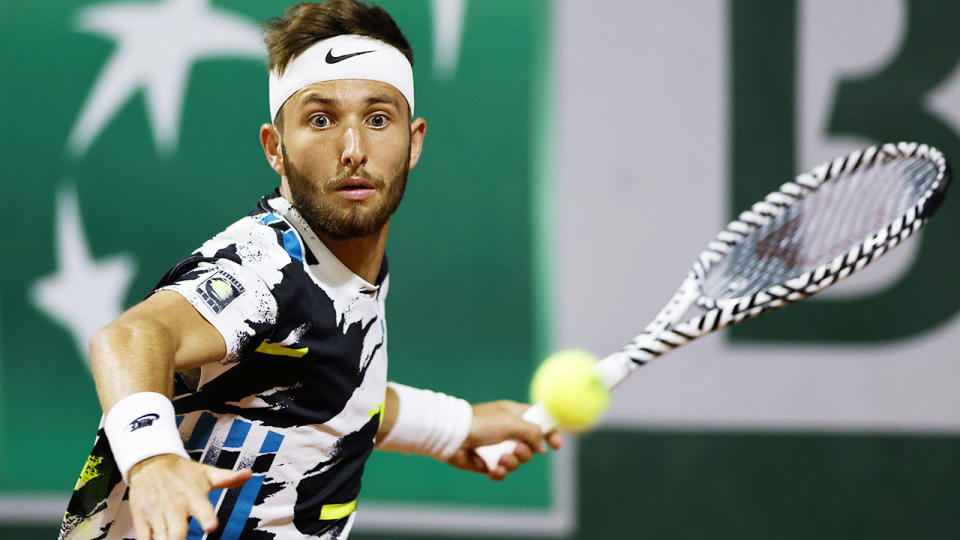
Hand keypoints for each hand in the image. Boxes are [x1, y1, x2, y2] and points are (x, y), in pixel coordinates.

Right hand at [127, 454, 251, 538]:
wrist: (150, 462)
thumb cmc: (182, 472)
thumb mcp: (207, 473)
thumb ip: (228, 478)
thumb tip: (249, 473)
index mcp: (193, 496)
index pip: (202, 509)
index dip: (207, 518)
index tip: (211, 527)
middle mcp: (174, 507)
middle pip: (176, 532)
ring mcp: (156, 514)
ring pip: (159, 538)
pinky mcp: (141, 519)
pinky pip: (143, 538)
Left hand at [447, 400, 562, 480]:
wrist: (452, 435)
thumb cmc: (481, 422)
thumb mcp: (512, 422)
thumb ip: (532, 432)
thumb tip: (542, 446)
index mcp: (514, 415)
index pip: (538, 422)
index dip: (549, 433)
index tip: (557, 445)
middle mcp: (507, 430)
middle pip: (530, 447)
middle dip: (525, 452)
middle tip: (516, 448)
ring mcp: (496, 446)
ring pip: (517, 461)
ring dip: (511, 462)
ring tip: (500, 459)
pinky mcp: (486, 461)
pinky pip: (501, 472)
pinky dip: (499, 472)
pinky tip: (492, 468)